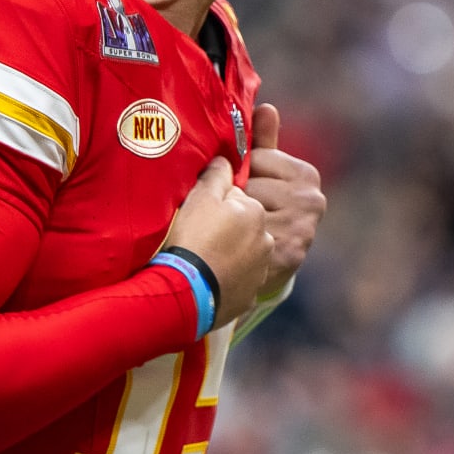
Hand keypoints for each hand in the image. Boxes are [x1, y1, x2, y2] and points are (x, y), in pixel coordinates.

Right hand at [168, 157, 271, 322]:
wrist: (186, 292)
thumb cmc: (192, 239)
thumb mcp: (200, 198)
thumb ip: (217, 175)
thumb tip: (226, 160)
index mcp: (256, 213)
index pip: (237, 199)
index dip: (216, 203)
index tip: (199, 214)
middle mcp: (266, 240)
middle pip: (243, 225)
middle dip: (227, 226)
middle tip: (199, 235)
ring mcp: (260, 269)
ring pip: (243, 252)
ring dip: (228, 251)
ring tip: (202, 257)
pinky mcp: (250, 294)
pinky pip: (238, 278)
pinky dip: (226, 275)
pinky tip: (207, 276)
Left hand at [242, 104, 324, 296]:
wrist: (266, 267)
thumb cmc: (262, 210)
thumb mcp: (263, 175)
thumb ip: (263, 142)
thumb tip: (266, 106)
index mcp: (306, 175)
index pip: (257, 158)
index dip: (241, 172)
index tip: (240, 186)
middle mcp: (311, 200)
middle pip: (251, 185)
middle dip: (235, 195)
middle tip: (233, 211)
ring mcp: (303, 227)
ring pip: (247, 210)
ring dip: (232, 218)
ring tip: (234, 228)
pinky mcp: (291, 253)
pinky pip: (248, 235)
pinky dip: (237, 239)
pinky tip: (238, 244)